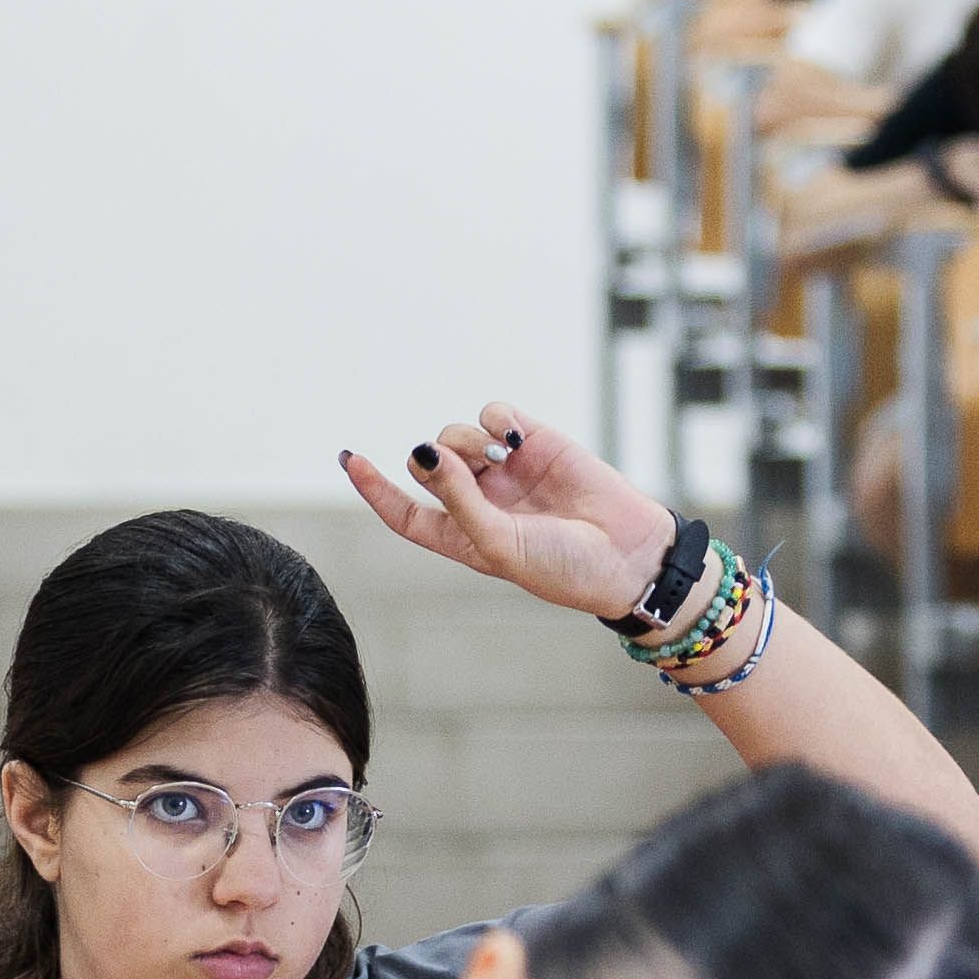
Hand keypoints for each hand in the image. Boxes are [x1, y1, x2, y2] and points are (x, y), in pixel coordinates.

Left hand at [343, 405, 678, 622]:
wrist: (628, 554)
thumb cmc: (561, 566)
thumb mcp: (498, 543)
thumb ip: (457, 499)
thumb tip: (422, 450)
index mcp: (460, 536)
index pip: (404, 511)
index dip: (376, 488)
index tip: (350, 458)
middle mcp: (477, 500)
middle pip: (428, 462)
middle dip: (435, 458)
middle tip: (464, 465)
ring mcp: (505, 470)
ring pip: (457, 434)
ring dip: (466, 437)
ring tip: (498, 455)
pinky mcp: (536, 442)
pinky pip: (495, 413)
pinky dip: (495, 417)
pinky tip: (513, 437)